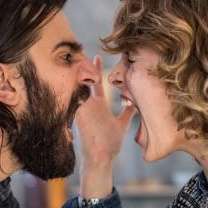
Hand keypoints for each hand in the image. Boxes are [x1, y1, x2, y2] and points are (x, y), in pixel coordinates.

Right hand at [75, 55, 135, 197]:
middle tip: (79, 48)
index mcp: (98, 106)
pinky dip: (73, 86)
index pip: (96, 83)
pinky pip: (74, 98)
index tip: (97, 55)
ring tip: (75, 55)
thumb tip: (134, 103)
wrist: (101, 160)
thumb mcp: (121, 125)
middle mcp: (89, 105)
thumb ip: (127, 113)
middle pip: (84, 80)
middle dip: (82, 65)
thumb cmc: (110, 145)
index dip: (97, 69)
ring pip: (77, 86)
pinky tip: (72, 72)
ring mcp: (83, 110)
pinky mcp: (78, 116)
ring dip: (77, 71)